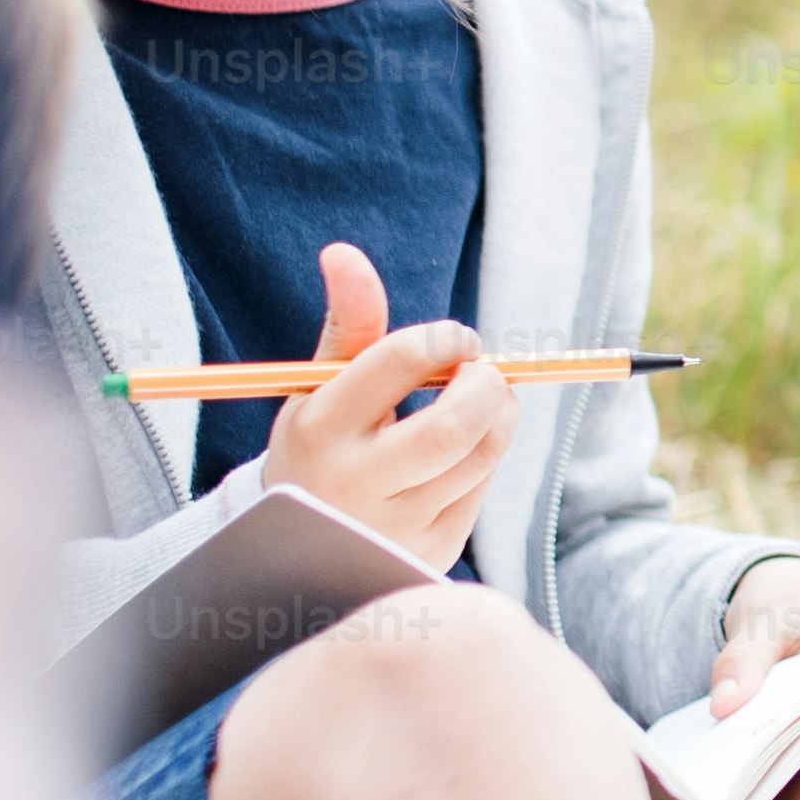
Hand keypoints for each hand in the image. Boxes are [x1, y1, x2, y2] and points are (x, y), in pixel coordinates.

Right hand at [257, 243, 510, 568]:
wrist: (300, 548)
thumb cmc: (319, 444)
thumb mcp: (319, 387)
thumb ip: (348, 324)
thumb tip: (343, 251)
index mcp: (321, 428)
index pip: (400, 361)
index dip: (445, 338)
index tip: (454, 340)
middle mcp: (356, 481)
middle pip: (453, 425)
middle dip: (485, 382)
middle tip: (482, 369)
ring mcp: (397, 523)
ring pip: (481, 453)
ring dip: (498, 411)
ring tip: (481, 396)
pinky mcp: (432, 548)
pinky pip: (482, 486)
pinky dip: (487, 449)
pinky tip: (465, 441)